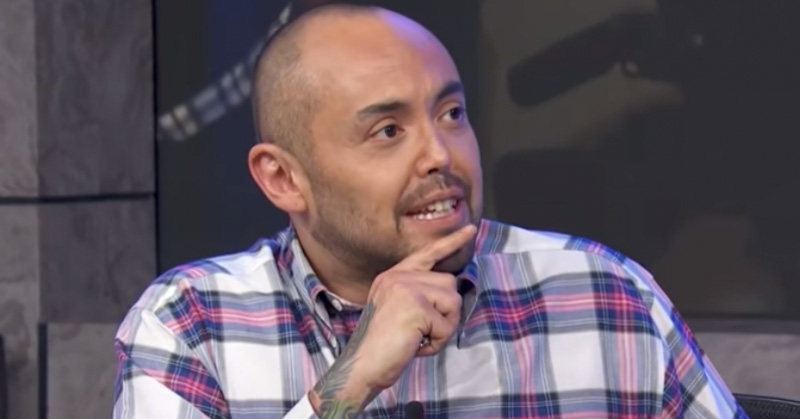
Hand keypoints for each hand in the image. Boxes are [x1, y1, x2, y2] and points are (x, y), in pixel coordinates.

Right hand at [309, 224, 477, 417]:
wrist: (361, 367)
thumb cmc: (383, 346)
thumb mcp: (399, 311)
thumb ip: (419, 295)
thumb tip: (452, 292)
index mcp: (393, 276)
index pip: (427, 253)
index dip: (452, 242)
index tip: (471, 229)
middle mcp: (397, 277)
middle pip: (449, 282)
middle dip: (446, 312)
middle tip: (423, 332)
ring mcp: (405, 289)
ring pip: (453, 302)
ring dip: (443, 327)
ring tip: (418, 338)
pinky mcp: (414, 306)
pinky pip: (446, 326)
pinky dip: (437, 343)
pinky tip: (416, 347)